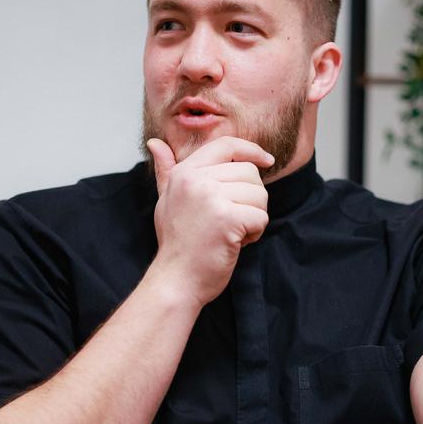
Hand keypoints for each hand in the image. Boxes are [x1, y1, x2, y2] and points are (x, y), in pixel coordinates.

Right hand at [146, 136, 273, 307]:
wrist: (176, 280)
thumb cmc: (176, 242)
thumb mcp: (167, 199)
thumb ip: (166, 170)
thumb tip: (155, 143)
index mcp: (184, 172)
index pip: (226, 145)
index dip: (251, 150)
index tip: (267, 161)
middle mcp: (196, 180)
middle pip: (249, 172)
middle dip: (251, 198)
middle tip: (233, 220)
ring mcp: (211, 197)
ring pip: (260, 194)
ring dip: (254, 216)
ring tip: (232, 232)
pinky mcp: (227, 218)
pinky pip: (261, 217)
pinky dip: (255, 233)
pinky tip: (236, 243)